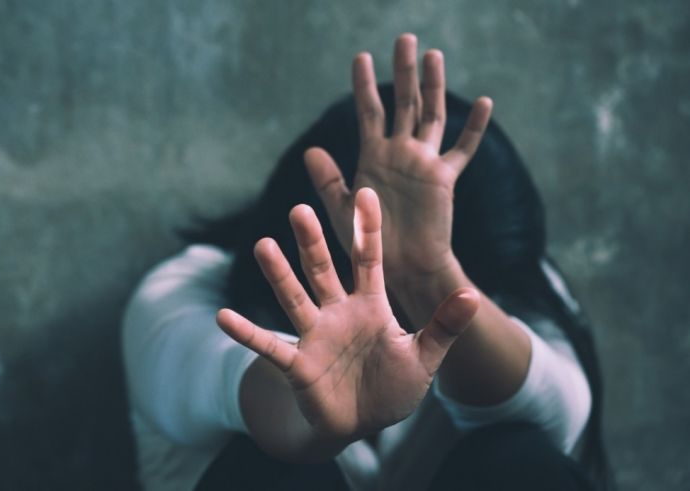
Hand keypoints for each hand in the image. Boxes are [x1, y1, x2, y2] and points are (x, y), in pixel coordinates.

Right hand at [217, 188, 478, 442]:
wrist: (365, 423)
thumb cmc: (394, 385)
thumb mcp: (425, 357)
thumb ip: (444, 326)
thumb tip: (471, 294)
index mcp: (370, 305)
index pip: (368, 260)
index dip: (368, 230)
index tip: (366, 193)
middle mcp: (338, 312)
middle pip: (323, 270)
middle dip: (312, 241)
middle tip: (301, 209)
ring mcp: (315, 335)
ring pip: (294, 298)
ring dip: (278, 274)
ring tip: (262, 245)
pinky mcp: (297, 363)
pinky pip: (269, 345)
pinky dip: (247, 333)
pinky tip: (224, 316)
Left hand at [304, 34, 493, 280]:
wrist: (399, 268)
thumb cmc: (367, 242)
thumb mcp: (341, 209)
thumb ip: (329, 180)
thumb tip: (311, 150)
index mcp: (373, 156)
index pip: (369, 111)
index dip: (365, 84)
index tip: (361, 56)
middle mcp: (400, 153)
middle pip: (403, 102)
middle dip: (404, 71)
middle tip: (404, 38)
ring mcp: (423, 162)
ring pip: (431, 114)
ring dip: (434, 85)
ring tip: (433, 55)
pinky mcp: (443, 178)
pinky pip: (462, 149)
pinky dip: (474, 128)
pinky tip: (484, 102)